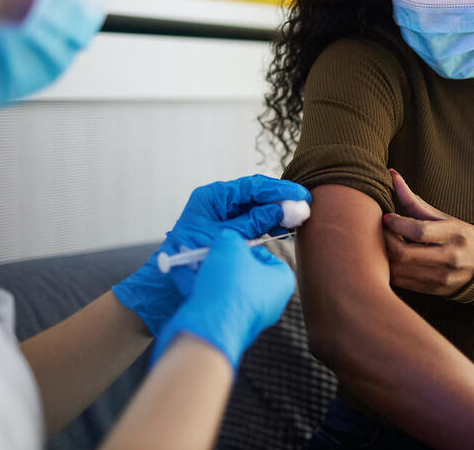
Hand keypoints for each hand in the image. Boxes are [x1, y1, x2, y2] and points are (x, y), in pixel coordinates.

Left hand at [113, 175, 309, 334]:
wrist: (168, 287)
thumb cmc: (189, 261)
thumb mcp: (225, 238)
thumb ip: (253, 223)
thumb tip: (281, 210)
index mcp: (212, 197)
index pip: (251, 187)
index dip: (278, 190)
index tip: (299, 194)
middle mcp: (218, 202)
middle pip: (256, 194)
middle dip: (281, 199)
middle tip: (305, 203)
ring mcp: (224, 215)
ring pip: (257, 207)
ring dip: (277, 211)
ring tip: (298, 216)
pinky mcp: (230, 229)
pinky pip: (254, 220)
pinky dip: (269, 223)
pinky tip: (285, 227)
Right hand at [151, 229, 295, 368]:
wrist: (209, 329)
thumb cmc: (230, 286)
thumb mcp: (230, 246)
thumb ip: (231, 237)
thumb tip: (226, 240)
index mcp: (282, 282)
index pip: (267, 256)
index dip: (245, 247)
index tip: (228, 244)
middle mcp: (269, 302)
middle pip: (243, 272)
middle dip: (221, 260)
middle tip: (207, 250)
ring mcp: (248, 317)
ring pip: (225, 287)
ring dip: (206, 272)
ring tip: (189, 259)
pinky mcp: (225, 326)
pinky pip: (212, 301)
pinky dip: (197, 288)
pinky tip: (180, 275)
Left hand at [383, 169, 473, 296]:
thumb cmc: (457, 235)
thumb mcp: (441, 217)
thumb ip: (414, 201)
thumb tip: (392, 174)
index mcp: (454, 234)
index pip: (419, 231)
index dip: (397, 224)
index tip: (386, 217)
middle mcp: (449, 258)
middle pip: (405, 253)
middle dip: (386, 241)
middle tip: (379, 231)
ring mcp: (441, 277)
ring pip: (400, 270)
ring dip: (384, 256)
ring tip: (382, 243)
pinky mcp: (432, 291)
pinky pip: (402, 282)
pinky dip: (390, 269)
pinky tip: (388, 258)